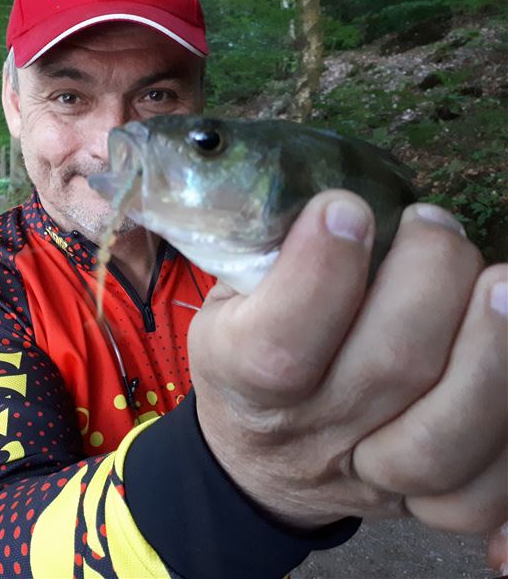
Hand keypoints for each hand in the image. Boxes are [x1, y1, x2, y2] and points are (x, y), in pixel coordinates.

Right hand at [188, 191, 506, 547]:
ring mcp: (370, 476)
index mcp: (242, 380)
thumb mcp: (227, 304)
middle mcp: (309, 433)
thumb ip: (270, 259)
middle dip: (430, 274)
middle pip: (390, 369)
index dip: (322, 270)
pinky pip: (488, 489)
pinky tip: (503, 349)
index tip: (346, 208)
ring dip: (491, 344)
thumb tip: (344, 199)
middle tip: (430, 224)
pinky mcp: (422, 506)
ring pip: (447, 435)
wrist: (259, 456)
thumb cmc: (247, 358)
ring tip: (498, 281)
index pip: (280, 344)